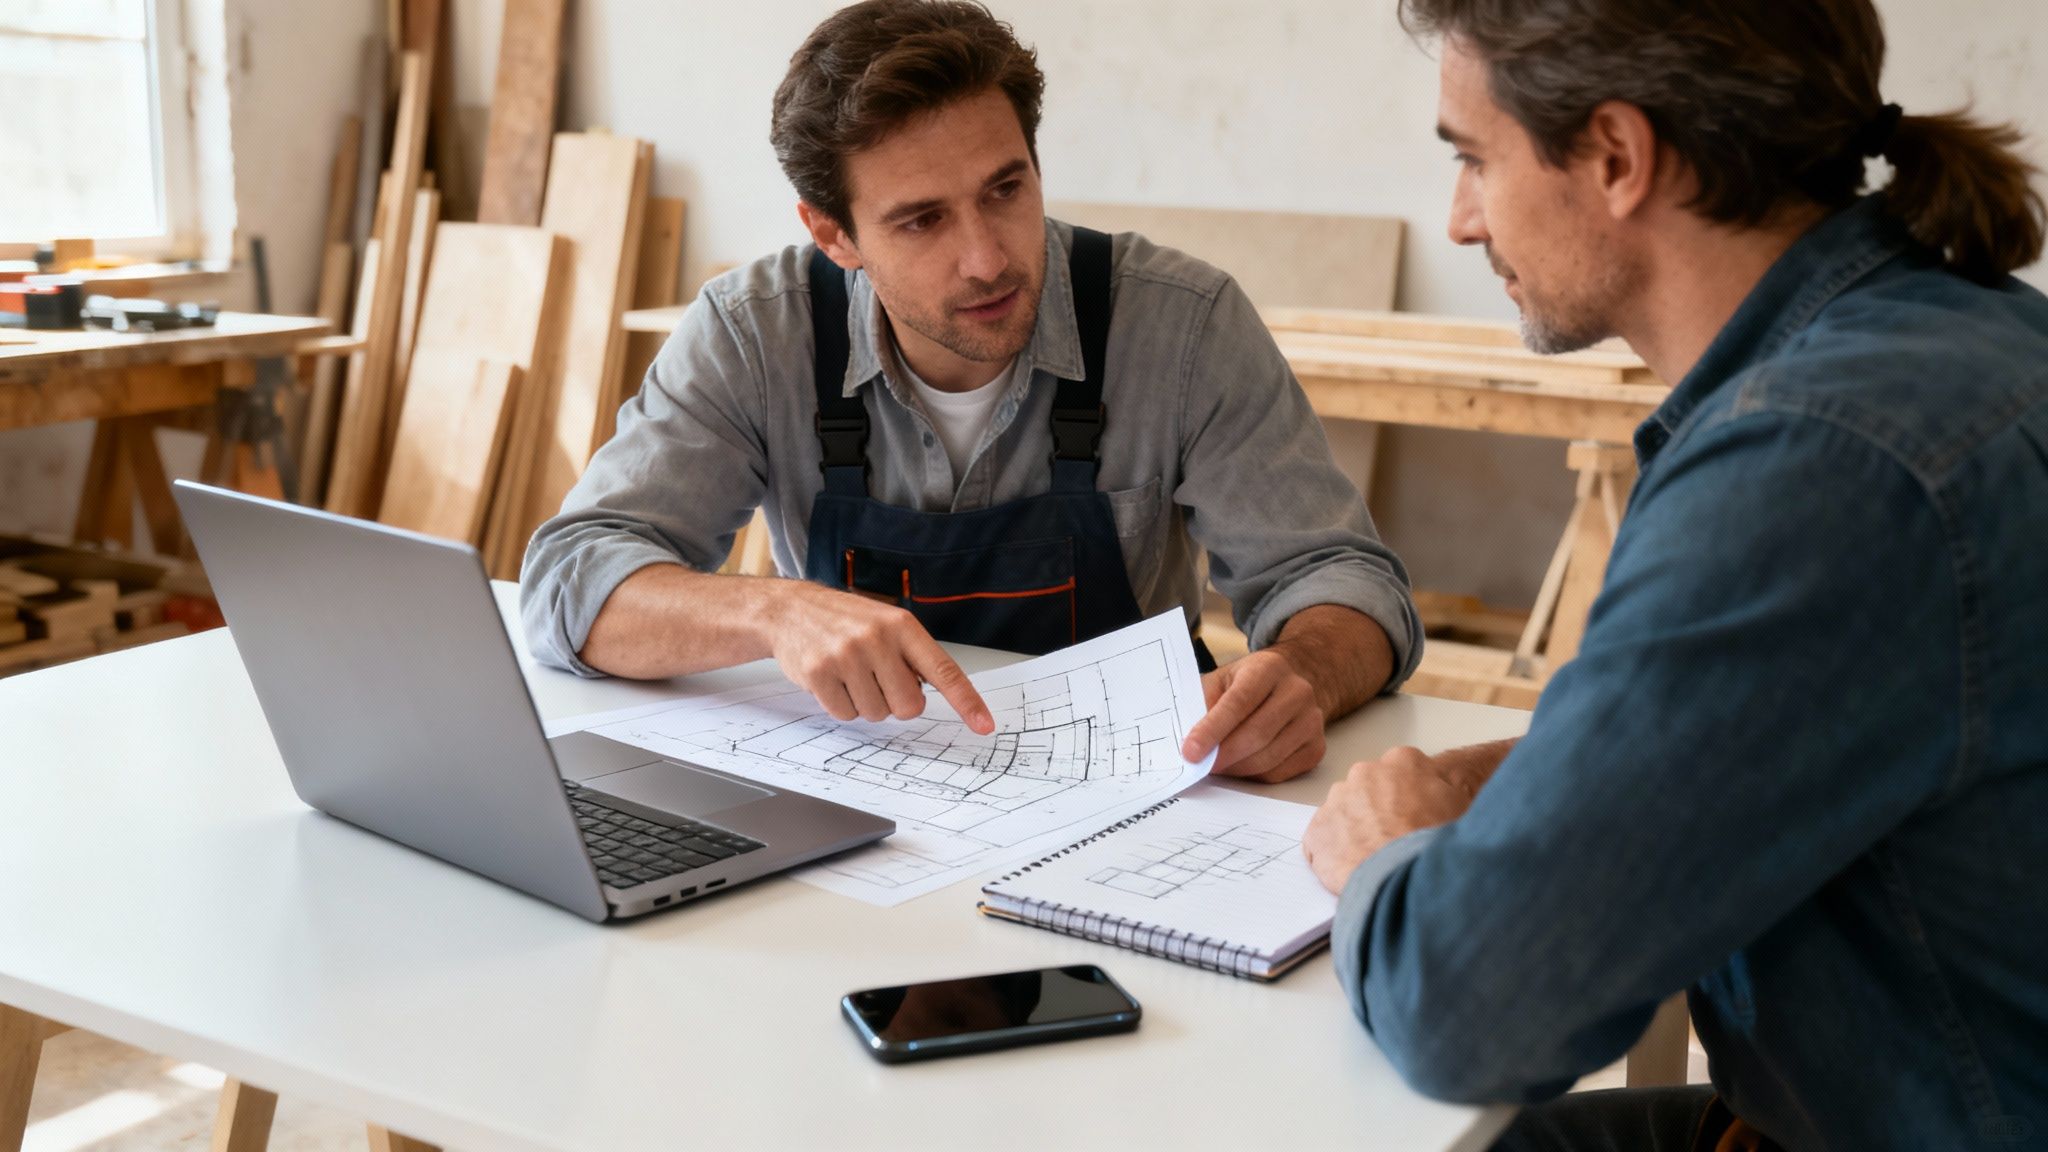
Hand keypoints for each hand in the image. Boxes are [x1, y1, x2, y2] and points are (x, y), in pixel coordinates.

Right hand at [763, 582, 993, 732]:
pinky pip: (846, 715)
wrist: (789, 610)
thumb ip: (912, 656)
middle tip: (879, 680)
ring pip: (876, 714)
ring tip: (850, 673)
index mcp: (901, 626)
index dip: (967, 702)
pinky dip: (841, 705)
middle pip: (909, 706)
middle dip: (897, 702)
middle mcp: (875, 639)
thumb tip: (932, 695)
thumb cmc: (845, 621)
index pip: (943, 671)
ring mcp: (845, 656)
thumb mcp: (885, 624)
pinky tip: (832, 679)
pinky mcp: (818, 674)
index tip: (985, 725)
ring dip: (866, 703)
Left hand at [1180, 650, 1325, 782]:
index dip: (1212, 730)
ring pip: (1268, 758)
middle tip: (1198, 767)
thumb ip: (1202, 703)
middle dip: (1222, 755)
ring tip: (1215, 765)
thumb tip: (1184, 738)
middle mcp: (1297, 691)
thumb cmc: (1246, 685)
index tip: (1190, 751)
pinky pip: (1279, 773)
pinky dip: (1252, 776)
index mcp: (1268, 668)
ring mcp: (1311, 721)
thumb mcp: (1221, 680)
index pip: (1239, 702)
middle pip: (1256, 734)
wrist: (1288, 686)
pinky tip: (1238, 766)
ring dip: (1235, 768)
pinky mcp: (1316, 747)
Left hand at [1302, 747, 1473, 892]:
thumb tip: (1435, 797)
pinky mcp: (1317, 831)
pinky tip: (1353, 871)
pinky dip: (1333, 856)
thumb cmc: (1438, 845)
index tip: (1412, 818)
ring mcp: (1337, 800)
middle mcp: (1364, 773)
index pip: (1402, 774)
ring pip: (1343, 814)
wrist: (1410, 877)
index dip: (1408, 800)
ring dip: (1354, 832)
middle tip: (1393, 840)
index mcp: (1403, 762)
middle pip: (1368, 790)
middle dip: (1377, 812)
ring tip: (1374, 860)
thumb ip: (1440, 792)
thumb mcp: (1461, 807)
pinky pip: (1323, 842)